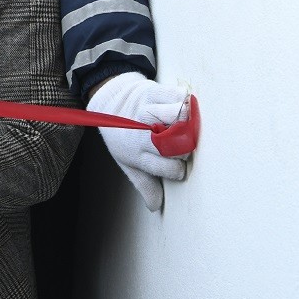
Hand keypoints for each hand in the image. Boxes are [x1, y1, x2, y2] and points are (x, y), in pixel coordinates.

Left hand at [88, 73, 191, 210]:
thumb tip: (155, 207)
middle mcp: (140, 132)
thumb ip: (144, 184)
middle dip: (186, 147)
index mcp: (135, 152)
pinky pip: (178, 97)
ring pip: (178, 118)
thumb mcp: (127, 162)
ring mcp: (146, 110)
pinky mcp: (151, 91)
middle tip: (186, 145)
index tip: (180, 166)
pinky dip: (186, 101)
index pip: (169, 168)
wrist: (109, 100)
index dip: (179, 170)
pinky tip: (185, 107)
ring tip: (188, 125)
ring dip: (188, 122)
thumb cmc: (122, 135)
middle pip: (176, 144)